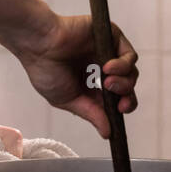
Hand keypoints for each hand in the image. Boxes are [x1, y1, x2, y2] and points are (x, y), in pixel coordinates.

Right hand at [17, 14, 138, 138]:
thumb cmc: (45, 70)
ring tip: (108, 83)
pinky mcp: (111, 38)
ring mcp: (107, 52)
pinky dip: (123, 65)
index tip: (118, 114)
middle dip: (127, 98)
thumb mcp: (68, 99)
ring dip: (124, 82)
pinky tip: (108, 68)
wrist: (39, 44)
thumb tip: (107, 133)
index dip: (120, 108)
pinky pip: (129, 55)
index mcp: (89, 84)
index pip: (113, 100)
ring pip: (131, 72)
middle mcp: (100, 68)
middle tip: (120, 104)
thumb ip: (90, 113)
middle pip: (127, 87)